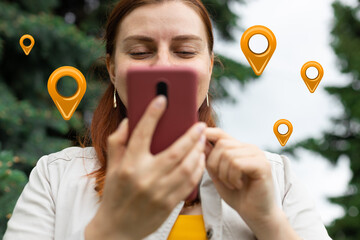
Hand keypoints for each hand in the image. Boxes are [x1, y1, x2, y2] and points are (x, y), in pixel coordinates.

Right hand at [86, 95, 206, 239]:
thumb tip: (129, 121)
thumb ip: (118, 141)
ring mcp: (159, 192)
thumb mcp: (112, 167)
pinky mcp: (169, 204)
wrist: (116, 228)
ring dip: (198, 151)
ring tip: (202, 141)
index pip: (142, 133)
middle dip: (190, 135)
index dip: (153, 114)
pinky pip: (189, 183)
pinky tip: (200, 159)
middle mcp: (145, 177)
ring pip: (187, 167)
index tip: (162, 99)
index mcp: (129, 165)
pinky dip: (198, 169)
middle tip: (198, 124)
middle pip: (175, 151)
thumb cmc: (114, 194)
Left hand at [204, 127, 276, 223]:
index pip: (220, 133)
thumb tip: (199, 140)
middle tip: (222, 179)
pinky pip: (237, 164)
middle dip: (214, 164)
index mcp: (239, 148)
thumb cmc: (237, 195)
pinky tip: (238, 185)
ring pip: (228, 154)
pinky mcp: (263, 165)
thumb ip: (210, 158)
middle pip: (222, 144)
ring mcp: (257, 155)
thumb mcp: (218, 175)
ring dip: (224, 173)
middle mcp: (249, 148)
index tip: (197, 144)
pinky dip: (232, 177)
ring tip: (231, 184)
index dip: (208, 135)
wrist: (256, 214)